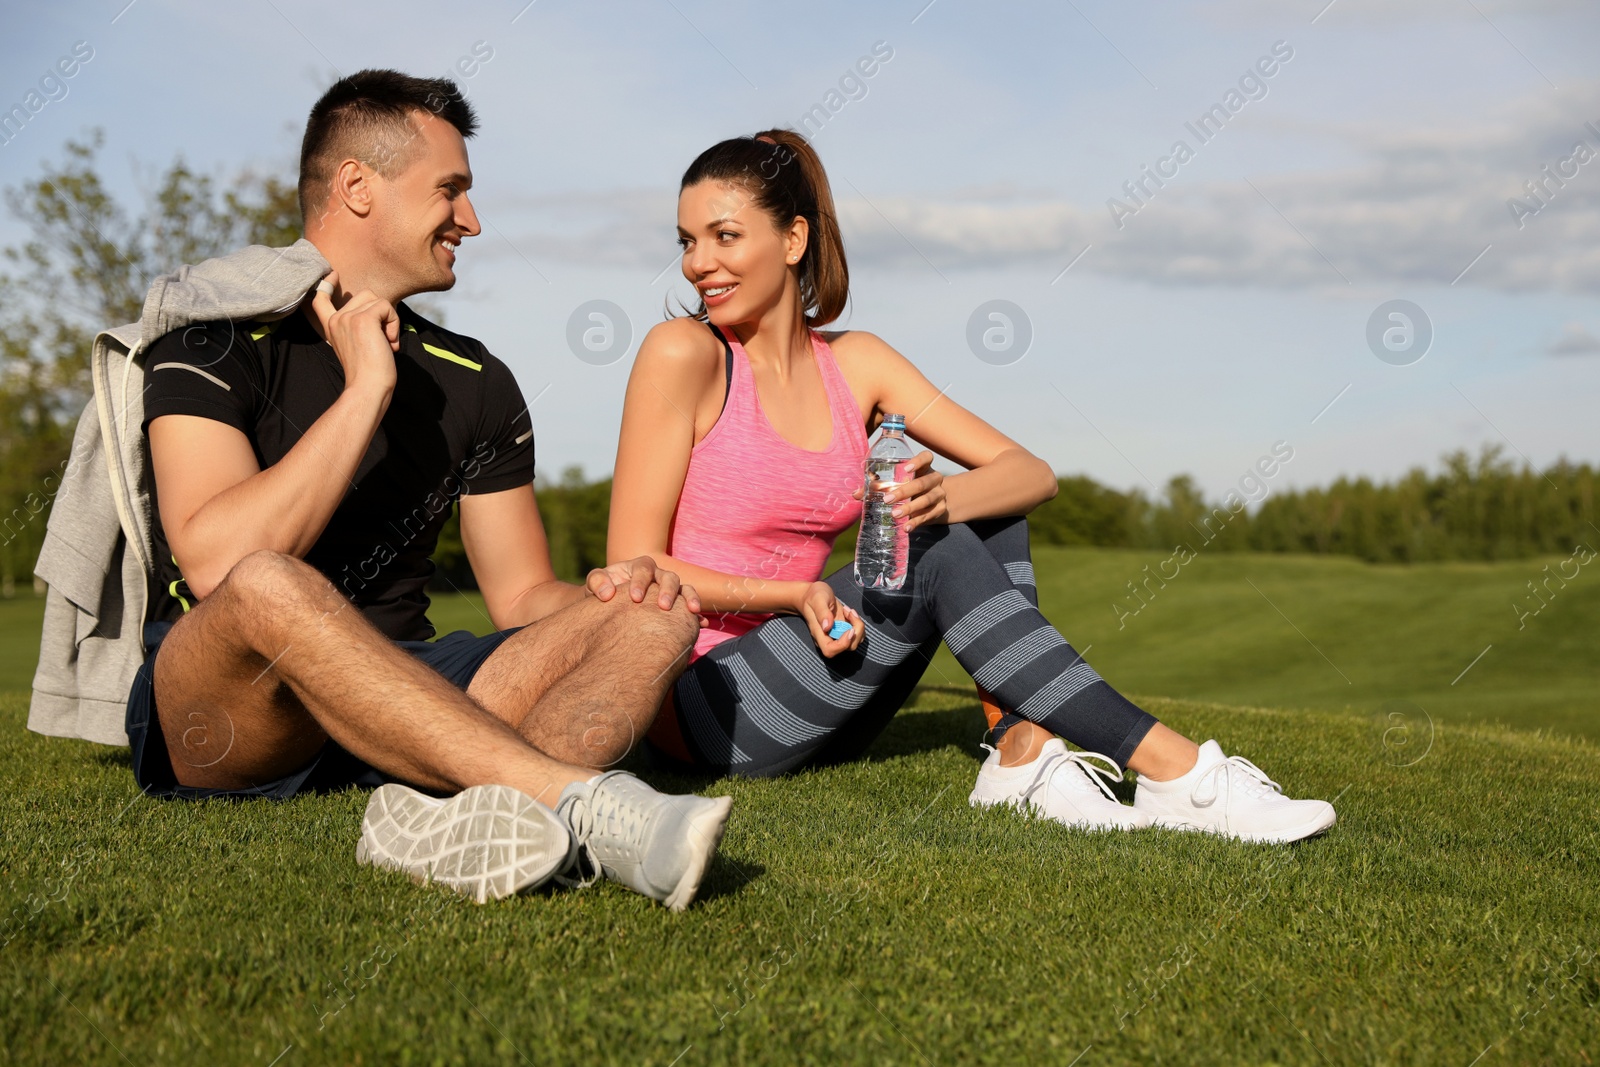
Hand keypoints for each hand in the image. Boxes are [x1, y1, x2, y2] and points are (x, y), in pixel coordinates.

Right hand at [309, 271, 399, 397]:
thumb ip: (360, 327)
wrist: (368, 386)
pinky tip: (391, 342)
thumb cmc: (369, 373)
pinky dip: (395, 324)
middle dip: (381, 314)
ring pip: (378, 300)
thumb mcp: (359, 344)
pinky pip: (387, 308)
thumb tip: (380, 310)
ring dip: (390, 319)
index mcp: (332, 327)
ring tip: (387, 342)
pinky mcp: (363, 319)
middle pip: (366, 296)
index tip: (333, 274)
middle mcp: (337, 320)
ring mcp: (348, 318)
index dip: (326, 285)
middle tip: (385, 340)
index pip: (321, 300)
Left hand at [587, 555, 701, 613]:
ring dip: (689, 597)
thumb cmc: (602, 592)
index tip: (635, 598)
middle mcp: (657, 576)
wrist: (610, 606)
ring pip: (684, 588)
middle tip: (663, 606)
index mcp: (638, 568)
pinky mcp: (676, 605)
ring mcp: (668, 590)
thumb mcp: (595, 584)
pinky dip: (696, 614)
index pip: (644, 568)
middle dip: (667, 590)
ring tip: (691, 611)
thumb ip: (597, 582)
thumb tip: (607, 593)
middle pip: (669, 577)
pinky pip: (690, 606)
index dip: (641, 581)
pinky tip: (701, 624)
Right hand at [795, 581, 863, 657]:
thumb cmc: (813, 596)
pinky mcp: (844, 630)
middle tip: (850, 613)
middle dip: (856, 632)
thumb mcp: (818, 599)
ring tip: (849, 611)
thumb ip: (822, 612)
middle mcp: (829, 638)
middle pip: (847, 647)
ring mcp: (837, 635)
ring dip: (858, 626)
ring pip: (855, 641)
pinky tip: (850, 612)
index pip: (830, 650)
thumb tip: (827, 627)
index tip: (849, 629)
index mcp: (819, 634)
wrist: (813, 596)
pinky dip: (858, 623)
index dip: (842, 644)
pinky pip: (857, 633)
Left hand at [853, 449, 946, 530]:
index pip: (926, 457)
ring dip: (910, 507)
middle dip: (905, 491)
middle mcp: (934, 479)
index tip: (906, 468)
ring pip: (927, 499)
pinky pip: (929, 515)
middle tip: (888, 499)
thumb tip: (855, 494)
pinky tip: (906, 527)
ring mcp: (939, 494)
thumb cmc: (910, 489)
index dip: (918, 461)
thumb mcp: (898, 484)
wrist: (934, 503)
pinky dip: (916, 522)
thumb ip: (878, 486)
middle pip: (923, 482)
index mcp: (924, 468)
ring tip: (895, 514)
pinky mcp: (940, 509)